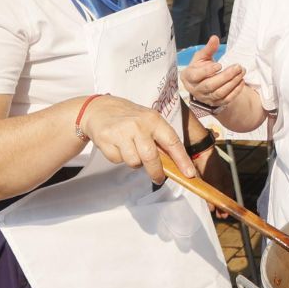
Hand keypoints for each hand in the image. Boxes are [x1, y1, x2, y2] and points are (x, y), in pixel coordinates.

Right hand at [78, 95, 193, 183]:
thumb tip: (174, 164)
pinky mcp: (106, 139)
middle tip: (158, 179)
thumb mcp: (148, 122)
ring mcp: (121, 131)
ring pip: (134, 162)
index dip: (182, 160)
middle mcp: (138, 124)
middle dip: (156, 172)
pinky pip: (117, 160)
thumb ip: (160, 140)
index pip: (172, 142)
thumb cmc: (129, 118)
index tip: (189, 174)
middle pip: (151, 157)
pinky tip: (117, 146)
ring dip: (134, 162)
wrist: (99, 108)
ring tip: (130, 149)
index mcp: (154, 119)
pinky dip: (119, 158)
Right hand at [181, 35, 248, 114]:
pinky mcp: (216, 103)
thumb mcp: (201, 57)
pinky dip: (235, 91)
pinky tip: (241, 81)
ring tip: (241, 72)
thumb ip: (208, 48)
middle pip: (210, 86)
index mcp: (189, 77)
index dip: (208, 71)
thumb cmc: (200, 68)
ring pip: (219, 93)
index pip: (196, 76)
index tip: (220, 64)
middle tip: (237, 66)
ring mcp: (206, 98)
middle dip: (225, 76)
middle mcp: (196, 90)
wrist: (202, 83)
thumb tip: (215, 38)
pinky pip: (227, 99)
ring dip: (232, 82)